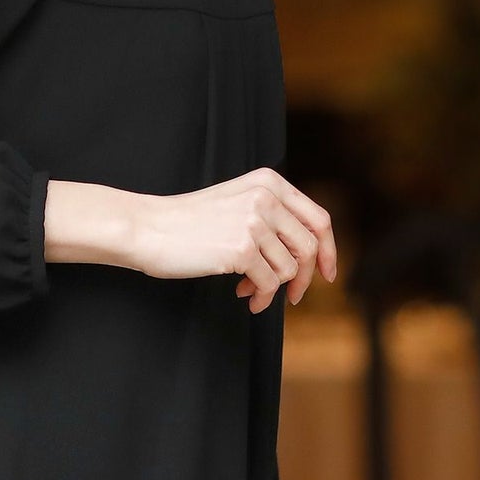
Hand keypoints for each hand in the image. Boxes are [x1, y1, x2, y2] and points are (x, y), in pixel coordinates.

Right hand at [131, 167, 336, 311]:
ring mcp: (254, 221)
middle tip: (293, 297)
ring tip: (252, 290)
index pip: (318, 219)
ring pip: (290, 268)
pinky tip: (246, 298)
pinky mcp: (241, 248)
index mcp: (269, 182)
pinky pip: (270, 283)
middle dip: (305, 278)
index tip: (328, 274)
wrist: (149, 228)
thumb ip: (272, 216)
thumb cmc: (190, 222)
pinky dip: (263, 297)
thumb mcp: (238, 202)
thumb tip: (310, 257)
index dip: (330, 250)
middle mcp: (266, 197)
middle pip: (310, 247)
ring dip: (274, 288)